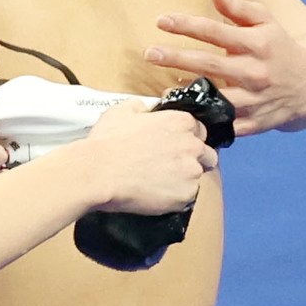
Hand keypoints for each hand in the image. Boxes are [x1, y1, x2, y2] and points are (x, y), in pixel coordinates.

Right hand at [87, 103, 217, 213]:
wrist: (98, 172)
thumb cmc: (108, 141)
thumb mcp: (121, 111)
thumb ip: (141, 107)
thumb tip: (145, 110)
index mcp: (181, 122)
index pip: (200, 130)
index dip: (187, 139)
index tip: (175, 146)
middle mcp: (193, 146)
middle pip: (207, 155)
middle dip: (194, 160)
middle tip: (171, 166)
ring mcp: (191, 172)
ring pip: (196, 178)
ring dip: (183, 180)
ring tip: (159, 183)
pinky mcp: (185, 196)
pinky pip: (186, 198)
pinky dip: (173, 198)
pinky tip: (155, 195)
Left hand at [146, 0, 305, 135]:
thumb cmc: (279, 46)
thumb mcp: (266, 22)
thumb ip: (239, 8)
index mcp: (257, 44)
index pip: (216, 32)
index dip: (187, 25)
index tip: (160, 20)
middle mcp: (255, 72)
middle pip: (209, 65)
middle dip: (176, 58)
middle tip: (149, 53)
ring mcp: (254, 100)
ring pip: (216, 99)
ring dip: (188, 95)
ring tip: (163, 92)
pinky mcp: (253, 123)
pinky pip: (225, 125)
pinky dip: (205, 122)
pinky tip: (183, 116)